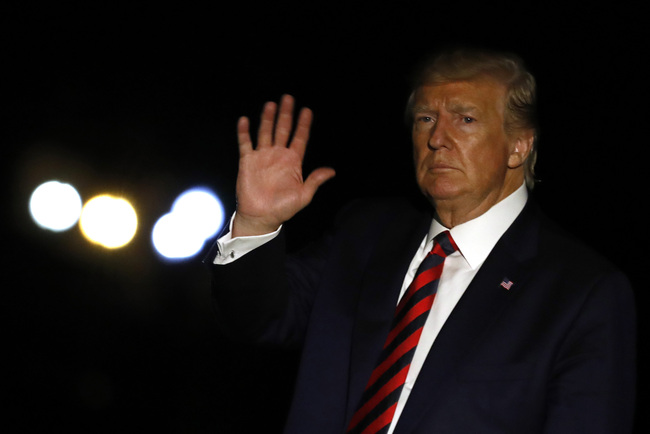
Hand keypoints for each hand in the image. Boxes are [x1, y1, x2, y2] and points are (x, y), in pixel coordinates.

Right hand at [232, 94, 335, 236]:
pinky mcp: (247, 161)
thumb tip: (332, 171)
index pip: (300, 138)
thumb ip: (315, 180)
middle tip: (288, 98)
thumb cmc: (283, 208)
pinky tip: (245, 120)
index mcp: (293, 162)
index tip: (307, 110)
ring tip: (271, 104)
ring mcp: (262, 157)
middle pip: (283, 129)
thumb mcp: (304, 195)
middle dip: (286, 114)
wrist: (261, 217)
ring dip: (267, 118)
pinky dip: (244, 132)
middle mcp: (278, 155)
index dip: (304, 125)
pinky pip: (245, 143)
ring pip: (265, 132)